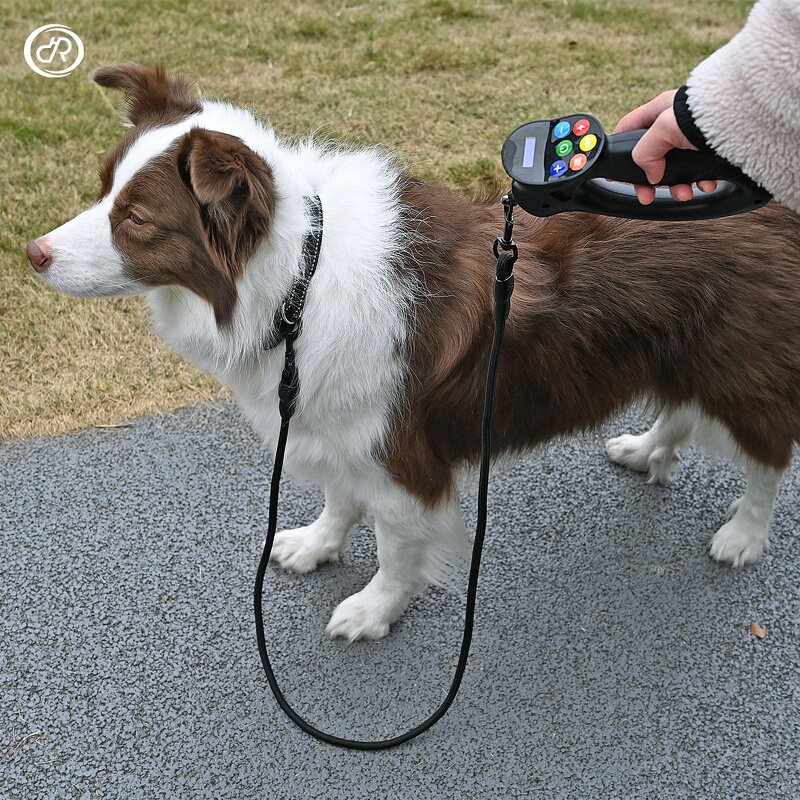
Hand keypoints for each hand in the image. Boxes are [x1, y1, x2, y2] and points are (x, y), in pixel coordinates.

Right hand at [614, 89, 716, 204]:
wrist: (746, 117)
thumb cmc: (705, 113)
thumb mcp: (662, 129)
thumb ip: (646, 153)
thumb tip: (650, 176)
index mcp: (659, 112)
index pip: (628, 130)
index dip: (619, 151)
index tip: (618, 174)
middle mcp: (675, 124)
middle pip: (652, 158)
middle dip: (651, 180)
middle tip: (648, 196)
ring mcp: (692, 138)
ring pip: (675, 169)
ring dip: (677, 187)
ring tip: (685, 194)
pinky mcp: (710, 149)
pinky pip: (699, 171)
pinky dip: (699, 182)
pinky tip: (705, 184)